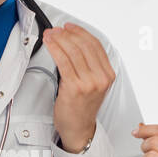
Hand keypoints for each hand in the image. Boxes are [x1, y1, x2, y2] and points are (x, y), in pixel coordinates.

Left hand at [44, 24, 113, 152]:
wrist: (79, 129)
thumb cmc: (82, 108)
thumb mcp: (94, 85)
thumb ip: (90, 67)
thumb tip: (73, 43)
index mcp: (108, 75)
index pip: (95, 45)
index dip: (81, 32)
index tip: (69, 27)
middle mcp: (101, 78)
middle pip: (84, 46)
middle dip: (67, 33)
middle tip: (56, 30)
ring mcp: (89, 83)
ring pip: (73, 51)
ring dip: (59, 39)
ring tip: (50, 35)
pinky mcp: (75, 87)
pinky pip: (63, 61)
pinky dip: (55, 49)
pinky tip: (49, 44)